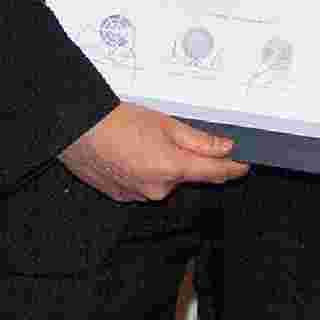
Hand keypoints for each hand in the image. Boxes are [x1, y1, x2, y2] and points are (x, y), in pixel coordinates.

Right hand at [60, 102, 248, 202]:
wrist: (76, 130)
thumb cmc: (117, 122)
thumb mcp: (166, 124)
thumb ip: (199, 141)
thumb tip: (226, 148)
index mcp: (173, 168)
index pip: (214, 174)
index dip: (232, 168)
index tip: (243, 165)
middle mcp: (158, 188)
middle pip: (185, 176)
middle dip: (183, 160)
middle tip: (165, 138)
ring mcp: (139, 196)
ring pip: (163, 182)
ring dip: (160, 166)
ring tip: (139, 144)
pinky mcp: (122, 197)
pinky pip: (142, 186)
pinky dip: (141, 172)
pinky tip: (128, 155)